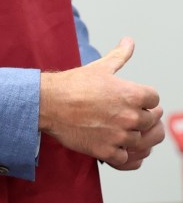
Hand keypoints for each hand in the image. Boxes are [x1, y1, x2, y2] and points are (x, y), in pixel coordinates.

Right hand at [39, 37, 163, 165]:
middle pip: (152, 121)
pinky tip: (116, 147)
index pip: (155, 100)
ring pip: (141, 142)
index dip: (145, 99)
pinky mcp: (106, 152)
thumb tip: (129, 42)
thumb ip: (119, 55)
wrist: (48, 103)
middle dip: (141, 117)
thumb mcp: (99, 67)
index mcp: (131, 94)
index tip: (135, 100)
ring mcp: (119, 136)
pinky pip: (127, 160)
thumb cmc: (72, 84)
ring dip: (132, 136)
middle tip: (126, 114)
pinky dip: (123, 155)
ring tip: (121, 130)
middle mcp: (130, 116)